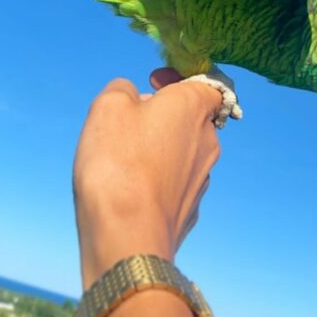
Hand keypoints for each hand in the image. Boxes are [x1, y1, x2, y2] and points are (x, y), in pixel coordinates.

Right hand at [73, 68, 221, 288]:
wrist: (128, 237)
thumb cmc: (119, 163)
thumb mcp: (108, 106)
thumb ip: (122, 89)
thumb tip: (131, 96)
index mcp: (193, 107)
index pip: (207, 84)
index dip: (179, 80)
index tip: (153, 83)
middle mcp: (208, 141)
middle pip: (190, 119)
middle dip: (162, 116)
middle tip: (127, 123)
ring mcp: (202, 179)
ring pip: (182, 153)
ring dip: (158, 150)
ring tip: (122, 161)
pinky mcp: (190, 210)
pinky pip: (173, 185)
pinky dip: (156, 182)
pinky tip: (129, 191)